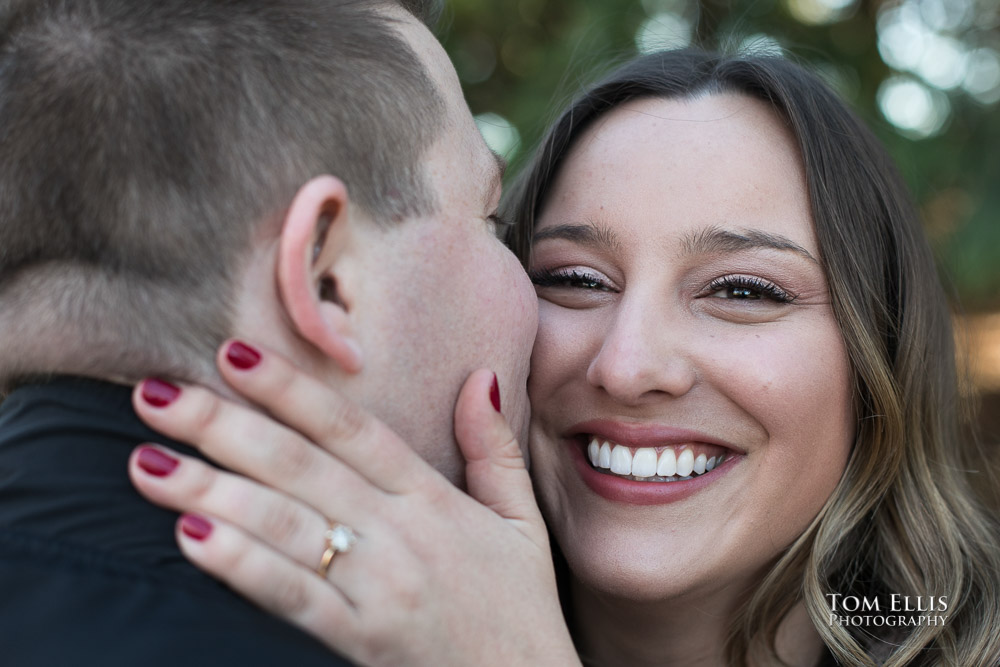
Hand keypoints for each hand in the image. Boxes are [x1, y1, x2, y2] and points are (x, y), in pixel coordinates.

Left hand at [128, 340, 579, 666]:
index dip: (292, 389)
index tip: (235, 355)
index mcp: (433, 499)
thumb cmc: (520, 607)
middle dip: (223, 426)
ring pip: (285, 525)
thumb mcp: (522, 522)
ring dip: (211, 490)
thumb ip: (496, 449)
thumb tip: (481, 379)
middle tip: (155, 394)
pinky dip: (242, 566)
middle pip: (300, 467)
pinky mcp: (362, 639)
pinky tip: (192, 538)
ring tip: (148, 462)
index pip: (352, 429)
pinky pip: (293, 597)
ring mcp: (378, 587)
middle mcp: (400, 534)